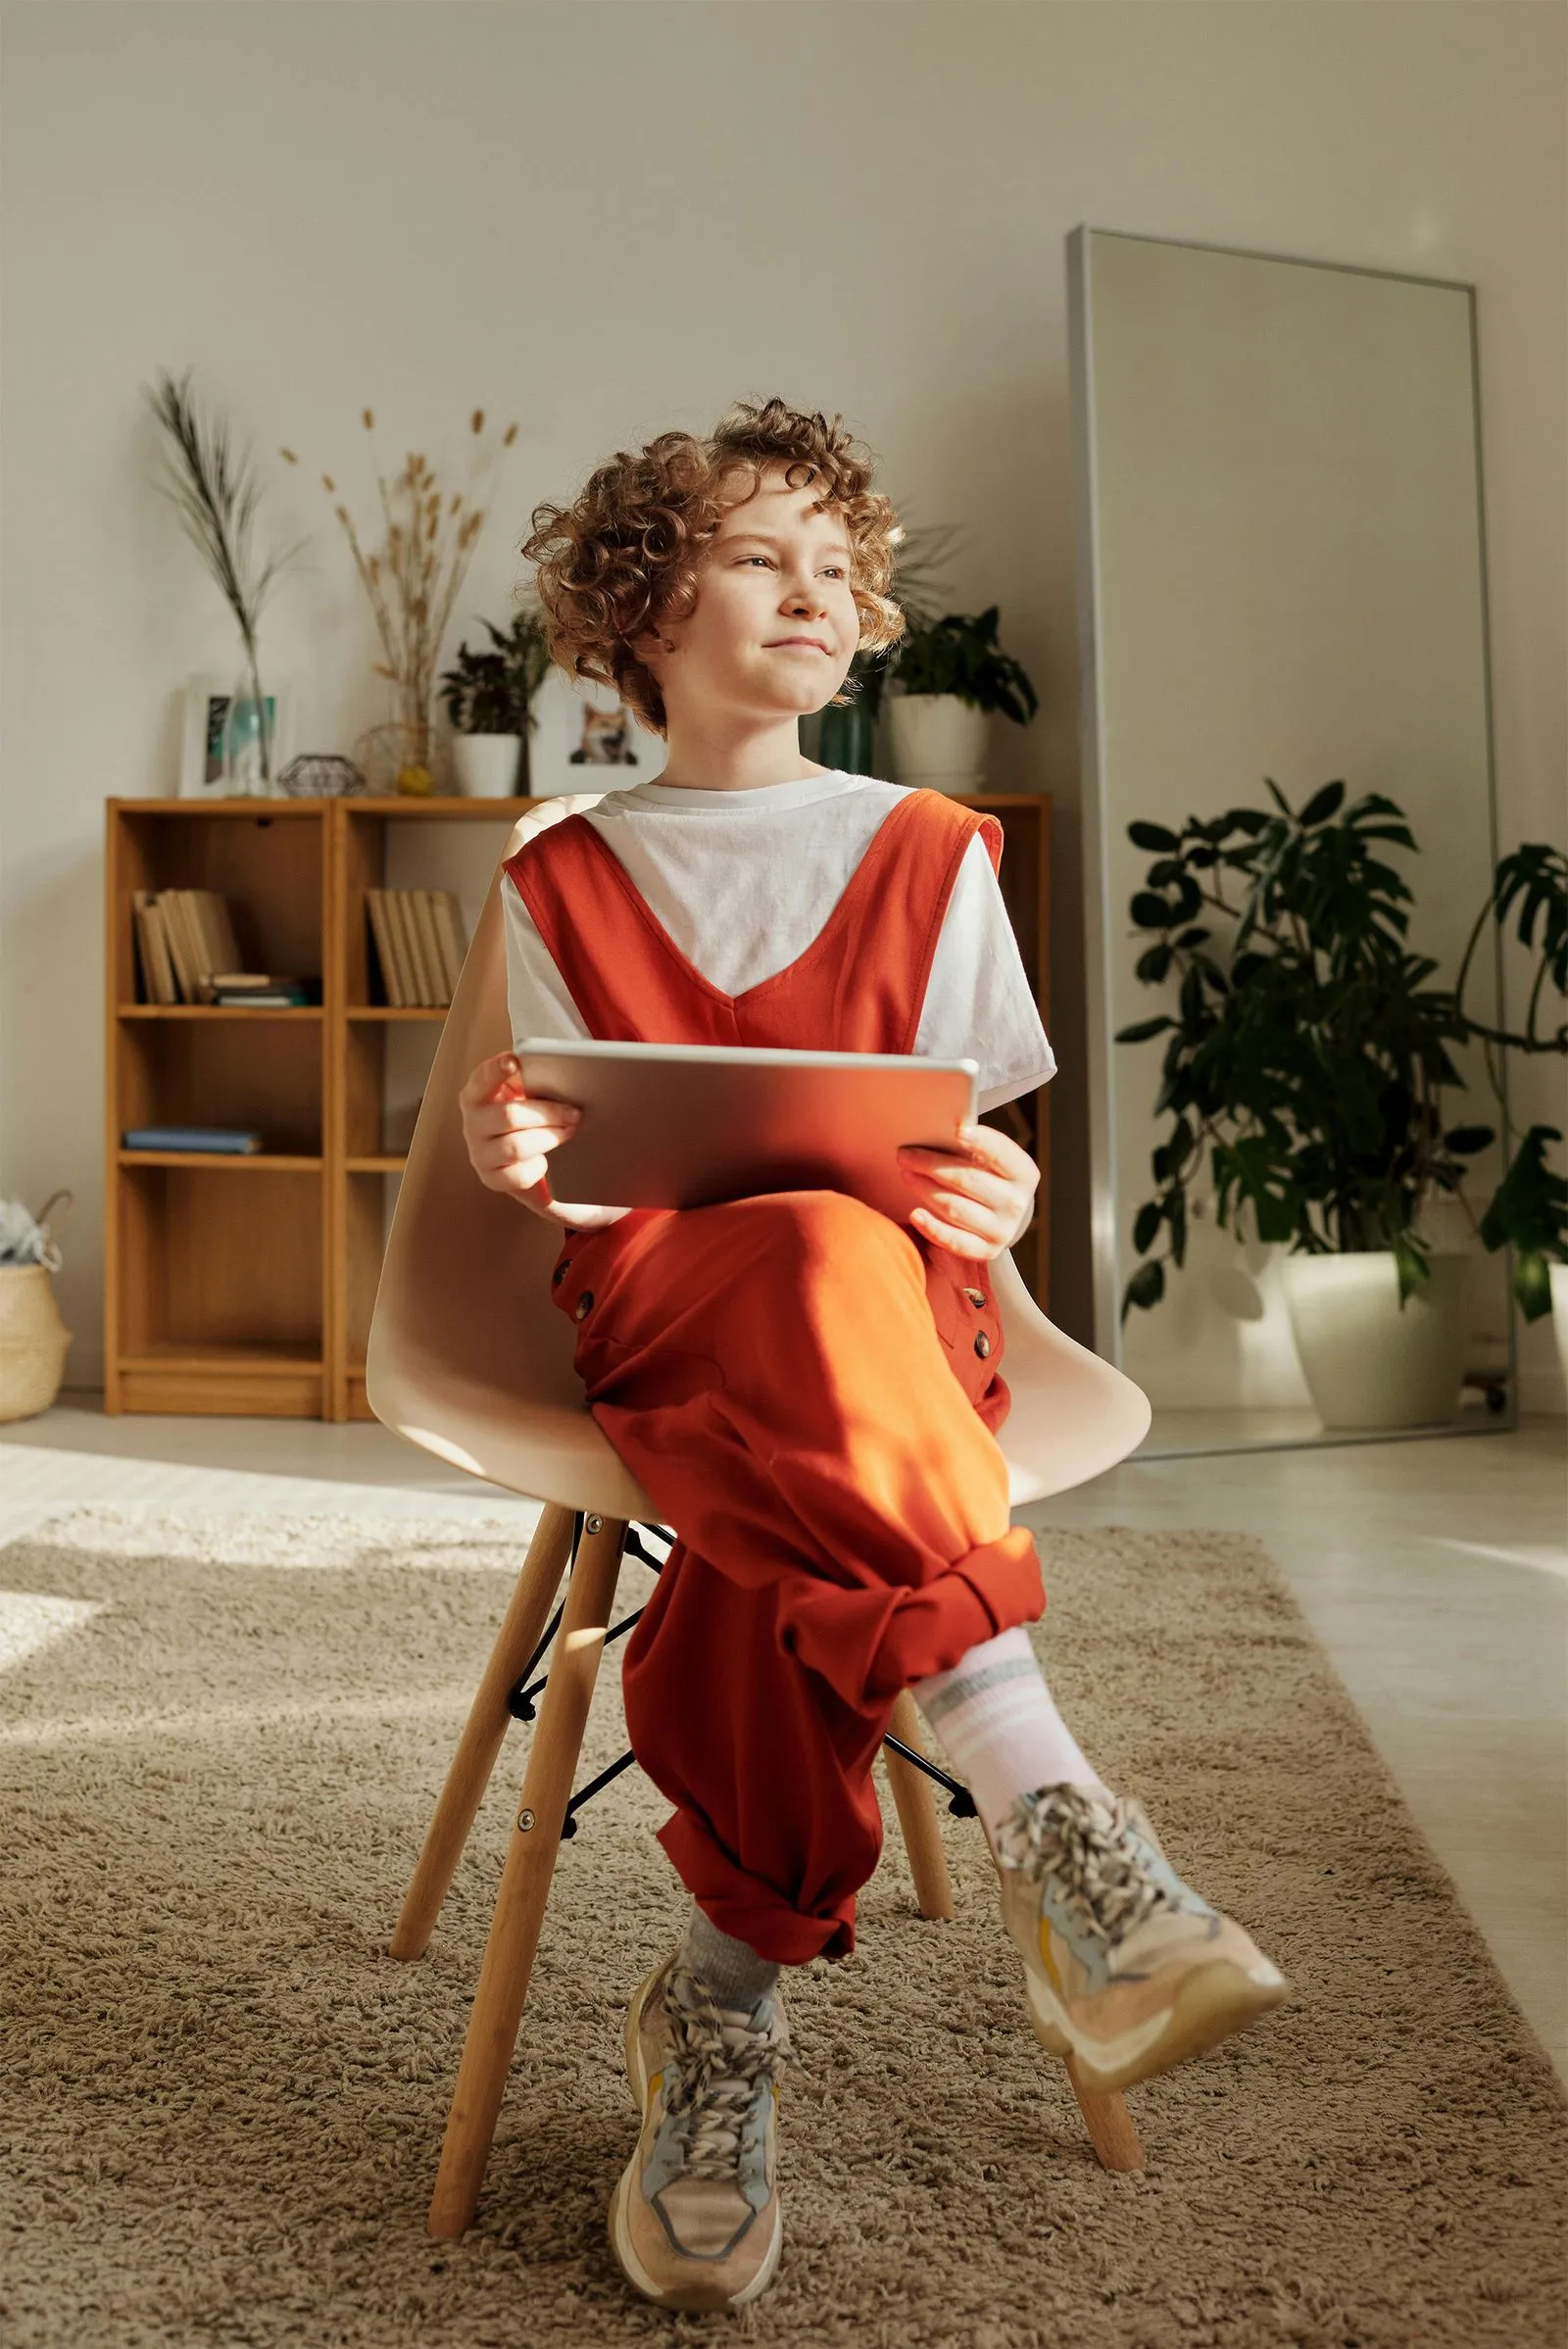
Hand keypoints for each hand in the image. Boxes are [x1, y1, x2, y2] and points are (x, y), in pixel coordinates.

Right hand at [458, 1051, 626, 1230]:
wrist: (528, 1162)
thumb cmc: (528, 1120)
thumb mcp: (524, 1097)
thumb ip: (530, 1082)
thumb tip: (559, 1072)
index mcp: (476, 1097)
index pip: (481, 1079)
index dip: (496, 1070)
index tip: (515, 1061)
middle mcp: (472, 1125)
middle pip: (509, 1116)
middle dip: (548, 1114)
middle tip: (573, 1113)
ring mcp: (479, 1154)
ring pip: (515, 1147)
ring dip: (549, 1138)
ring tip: (568, 1131)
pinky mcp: (491, 1179)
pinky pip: (519, 1175)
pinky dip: (538, 1168)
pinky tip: (545, 1161)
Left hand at [897, 1122, 1038, 1261]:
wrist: (999, 1216)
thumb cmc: (986, 1177)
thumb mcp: (989, 1161)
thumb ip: (972, 1149)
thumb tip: (939, 1134)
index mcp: (1024, 1174)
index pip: (1001, 1154)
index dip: (981, 1141)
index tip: (957, 1131)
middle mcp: (1017, 1203)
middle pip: (968, 1180)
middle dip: (932, 1165)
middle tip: (905, 1155)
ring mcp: (1003, 1230)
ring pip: (956, 1208)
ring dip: (926, 1190)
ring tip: (906, 1175)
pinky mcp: (986, 1251)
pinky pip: (954, 1241)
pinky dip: (932, 1228)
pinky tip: (915, 1214)